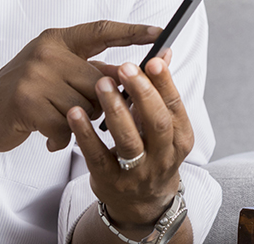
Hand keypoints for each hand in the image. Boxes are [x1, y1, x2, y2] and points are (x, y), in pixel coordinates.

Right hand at [0, 21, 160, 153]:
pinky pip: (66, 125)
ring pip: (86, 105)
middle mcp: (47, 52)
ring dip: (78, 122)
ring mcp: (35, 75)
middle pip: (99, 80)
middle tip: (82, 112)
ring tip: (57, 121)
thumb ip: (91, 70)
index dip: (132, 31)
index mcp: (57, 40)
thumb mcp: (56, 71)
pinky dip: (60, 137)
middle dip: (99, 103)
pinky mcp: (26, 102)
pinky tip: (46, 135)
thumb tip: (136, 74)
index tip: (161, 33)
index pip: (102, 31)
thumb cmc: (24, 92)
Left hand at [68, 52, 193, 233]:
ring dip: (114, 111)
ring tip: (100, 84)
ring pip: (128, 142)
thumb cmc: (150, 152)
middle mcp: (163, 157)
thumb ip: (159, 90)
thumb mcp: (162, 125)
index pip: (175, 108)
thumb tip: (164, 51)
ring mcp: (137, 173)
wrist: (140, 203)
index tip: (153, 60)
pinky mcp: (110, 182)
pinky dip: (86, 134)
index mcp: (179, 139)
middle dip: (142, 94)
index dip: (165, 84)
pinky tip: (74, 113)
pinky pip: (97, 157)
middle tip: (124, 68)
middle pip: (157, 124)